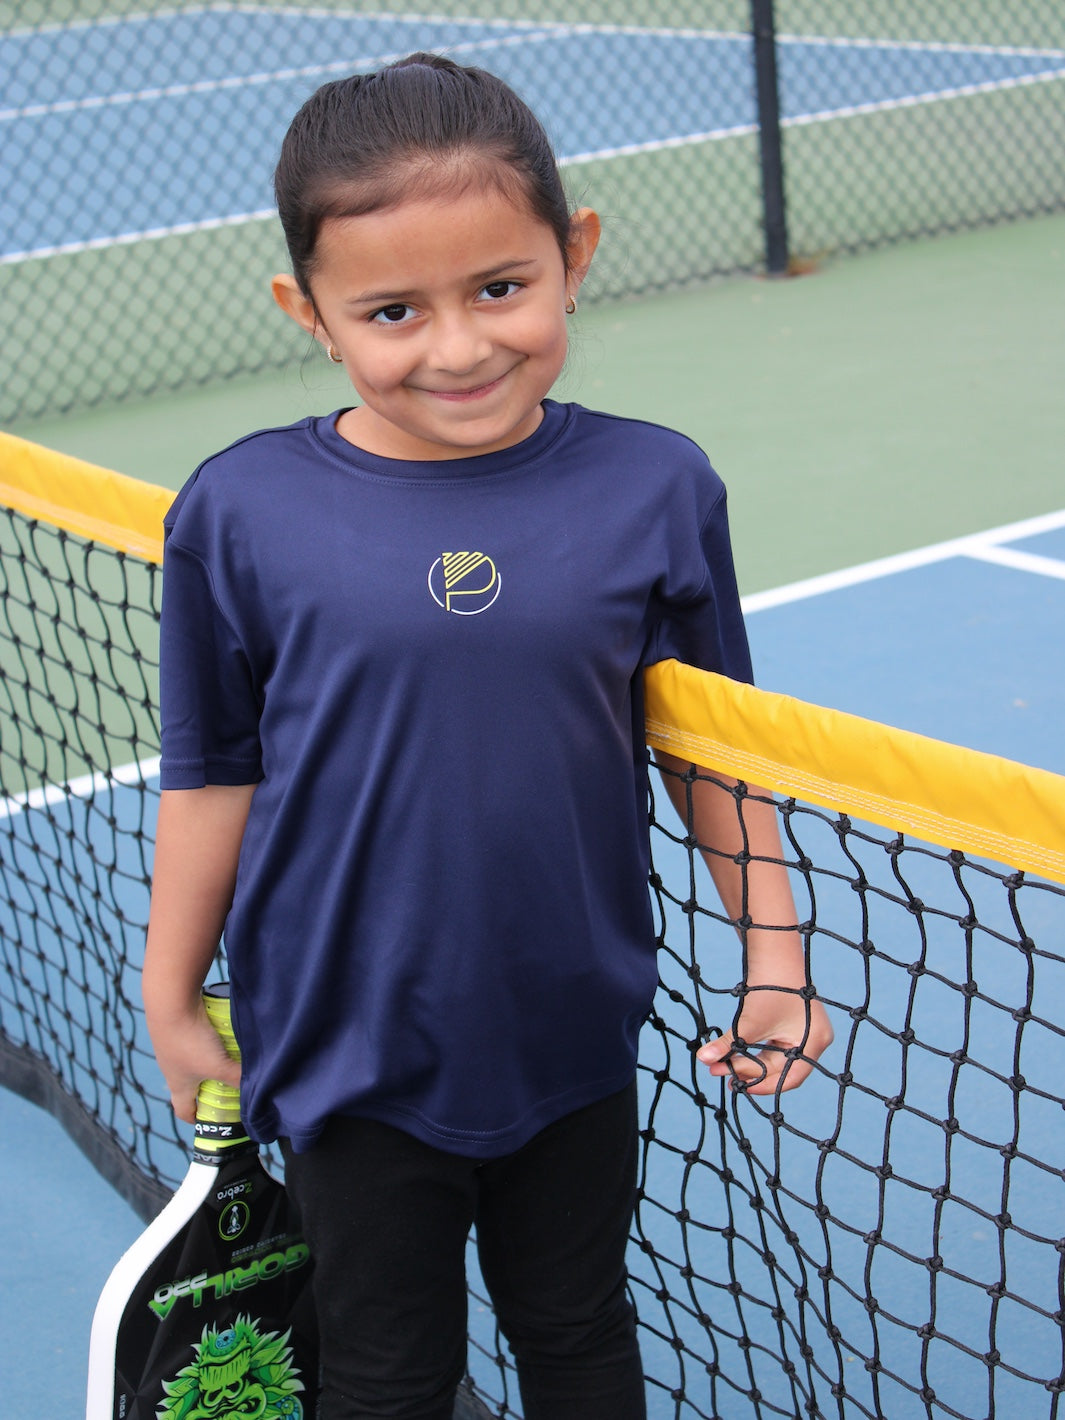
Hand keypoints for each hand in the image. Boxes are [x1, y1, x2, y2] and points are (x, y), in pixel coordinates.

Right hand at [148, 996, 241, 1123]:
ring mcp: (173, 1046)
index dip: (196, 1117)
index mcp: (178, 1085)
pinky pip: (195, 1038)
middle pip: (190, 1084)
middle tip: (229, 1084)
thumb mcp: (219, 1065)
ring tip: (230, 1055)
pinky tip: (223, 1031)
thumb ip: (238, 1078)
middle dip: (209, 1086)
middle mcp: (172, 1068)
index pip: (183, 1110)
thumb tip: (258, 1087)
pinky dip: (208, 1038)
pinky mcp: (178, 1026)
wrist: (171, 1003)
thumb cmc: (191, 1042)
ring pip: (194, 1059)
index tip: (210, 1117)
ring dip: (211, 1059)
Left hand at [697, 984, 832, 1094]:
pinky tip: (738, 1054)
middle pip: (782, 1069)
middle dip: (751, 1072)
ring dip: (752, 1062)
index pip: (789, 1078)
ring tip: (726, 1067)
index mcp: (813, 1043)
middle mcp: (816, 1040)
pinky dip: (758, 1051)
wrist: (774, 954)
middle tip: (723, 1075)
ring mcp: (808, 1032)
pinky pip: (778, 1047)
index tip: (736, 1085)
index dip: (761, 1085)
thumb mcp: (748, 1021)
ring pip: (778, 1058)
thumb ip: (728, 1044)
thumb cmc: (768, 987)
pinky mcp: (797, 1024)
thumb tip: (702, 1059)